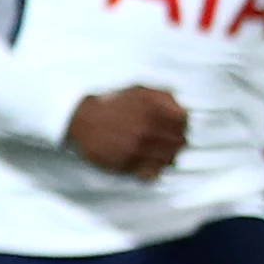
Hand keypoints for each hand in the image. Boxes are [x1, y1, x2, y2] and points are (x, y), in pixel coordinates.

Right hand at [62, 86, 189, 179]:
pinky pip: (151, 173)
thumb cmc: (111, 104)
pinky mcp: (126, 164)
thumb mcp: (138, 90)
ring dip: (167, 156)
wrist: (80, 119)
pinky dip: (154, 169)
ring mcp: (137, 149)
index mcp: (152, 110)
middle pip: (179, 142)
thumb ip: (163, 95)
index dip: (182, 124)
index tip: (176, 126)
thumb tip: (183, 108)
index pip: (183, 121)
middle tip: (168, 141)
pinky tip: (149, 164)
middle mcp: (147, 130)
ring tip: (158, 152)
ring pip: (168, 159)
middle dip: (176, 141)